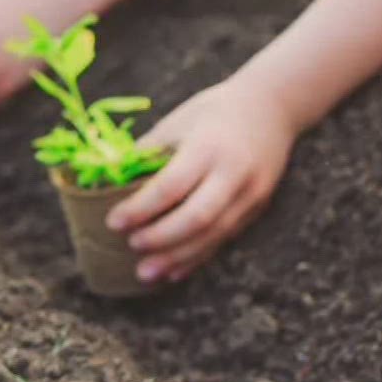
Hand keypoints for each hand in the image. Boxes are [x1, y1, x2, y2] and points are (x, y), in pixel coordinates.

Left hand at [106, 78, 299, 284]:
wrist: (272, 107)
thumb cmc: (213, 113)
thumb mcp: (178, 122)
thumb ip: (149, 154)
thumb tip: (109, 185)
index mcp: (208, 147)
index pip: (171, 186)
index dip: (140, 208)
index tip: (113, 222)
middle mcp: (233, 174)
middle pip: (196, 217)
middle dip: (161, 238)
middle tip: (131, 246)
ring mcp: (250, 194)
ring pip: (212, 235)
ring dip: (178, 258)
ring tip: (147, 273)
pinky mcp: (257, 208)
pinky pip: (224, 239)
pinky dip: (197, 257)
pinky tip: (174, 271)